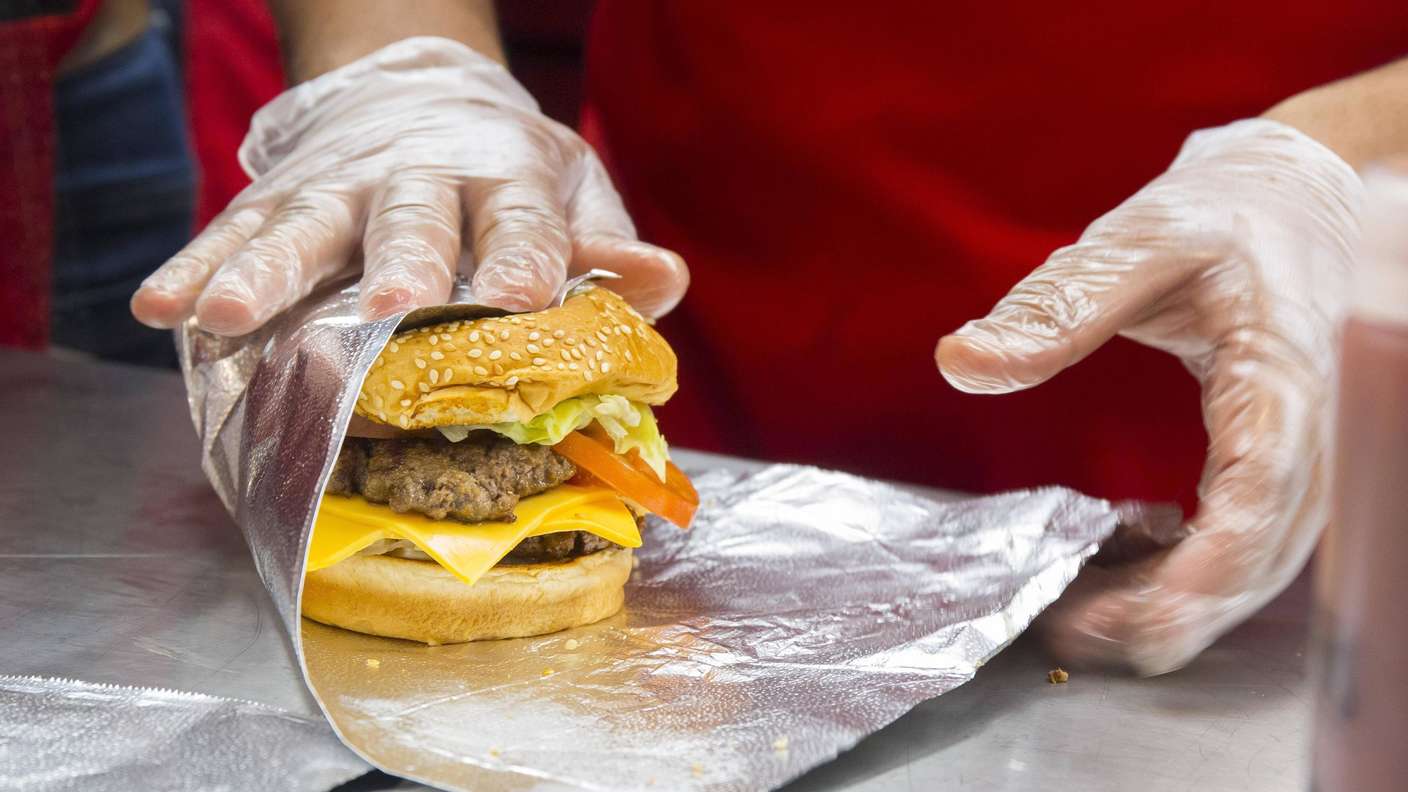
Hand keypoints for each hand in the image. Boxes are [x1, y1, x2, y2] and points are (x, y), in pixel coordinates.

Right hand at [131, 37, 686, 335]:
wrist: (422, 95)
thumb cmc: (509, 171)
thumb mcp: (572, 191)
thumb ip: (607, 244)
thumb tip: (661, 280)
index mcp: (507, 181)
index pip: (524, 221)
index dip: (526, 258)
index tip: (528, 299)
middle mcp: (421, 178)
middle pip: (411, 219)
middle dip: (402, 262)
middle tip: (394, 303)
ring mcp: (342, 185)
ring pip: (305, 225)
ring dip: (268, 269)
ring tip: (233, 315)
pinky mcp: (282, 195)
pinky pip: (236, 230)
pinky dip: (197, 266)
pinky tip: (162, 307)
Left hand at [936, 119, 1362, 674]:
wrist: (1292, 198)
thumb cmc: (1223, 216)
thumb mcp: (1137, 244)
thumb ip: (1055, 306)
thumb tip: (962, 361)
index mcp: (1284, 378)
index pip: (1259, 501)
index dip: (1191, 576)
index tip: (1108, 615)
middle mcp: (1313, 433)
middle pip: (1257, 563)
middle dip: (1162, 613)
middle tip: (1061, 627)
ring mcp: (1306, 457)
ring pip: (1255, 571)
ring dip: (1170, 606)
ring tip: (1076, 613)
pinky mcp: (1282, 468)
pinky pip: (1245, 547)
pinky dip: (1185, 577)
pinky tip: (1118, 572)